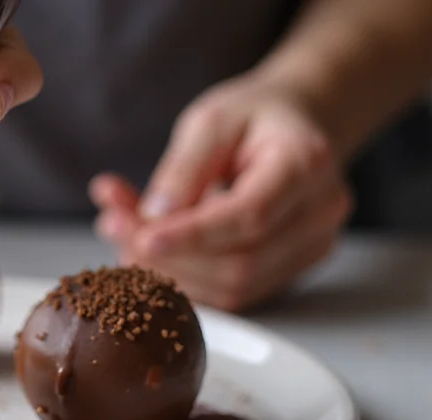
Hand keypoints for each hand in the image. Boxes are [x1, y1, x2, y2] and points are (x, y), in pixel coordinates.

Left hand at [92, 74, 352, 311]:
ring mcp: (311, 247)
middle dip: (169, 255)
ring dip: (168, 270)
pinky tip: (149, 250)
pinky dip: (183, 277)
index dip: (193, 235)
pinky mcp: (289, 269)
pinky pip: (232, 292)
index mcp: (305, 164)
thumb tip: (154, 216)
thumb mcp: (211, 120)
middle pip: (240, 262)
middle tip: (113, 227)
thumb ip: (183, 168)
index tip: (143, 236)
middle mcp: (319, 214)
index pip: (249, 216)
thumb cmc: (252, 116)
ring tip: (122, 234)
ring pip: (233, 286)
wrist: (294, 123)